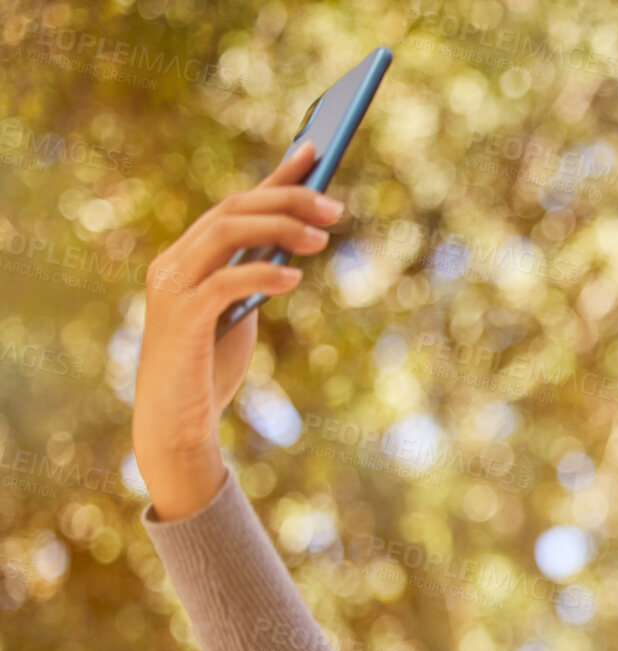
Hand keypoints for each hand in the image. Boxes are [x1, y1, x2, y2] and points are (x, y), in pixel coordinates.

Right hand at [132, 140, 343, 519]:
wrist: (175, 423)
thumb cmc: (209, 367)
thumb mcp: (240, 312)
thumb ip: (255, 274)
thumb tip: (297, 238)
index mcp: (188, 255)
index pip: (235, 202)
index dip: (275, 176)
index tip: (316, 151)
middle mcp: (173, 262)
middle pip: (232, 210)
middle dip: (287, 201)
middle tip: (335, 208)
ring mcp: (172, 288)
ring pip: (226, 234)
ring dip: (279, 230)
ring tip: (323, 239)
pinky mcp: (180, 319)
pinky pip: (224, 283)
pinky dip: (261, 274)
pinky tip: (294, 277)